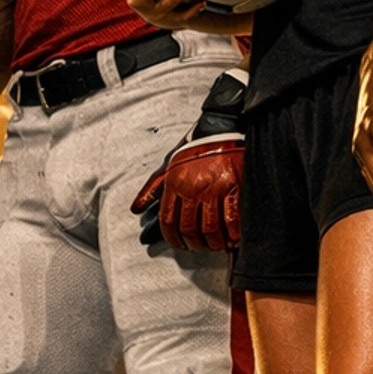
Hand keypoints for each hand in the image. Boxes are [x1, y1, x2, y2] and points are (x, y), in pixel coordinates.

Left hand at [130, 72, 247, 249]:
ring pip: (210, 228)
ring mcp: (215, 188)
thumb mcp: (169, 164)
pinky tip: (232, 238)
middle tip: (200, 247)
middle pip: (189, 229)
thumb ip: (152, 188)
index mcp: (175, 183)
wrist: (224, 126)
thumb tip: (136, 209)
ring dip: (213, 243)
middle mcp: (193, 187)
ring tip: (216, 245)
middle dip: (194, 243)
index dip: (173, 239)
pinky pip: (232, 220)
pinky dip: (232, 234)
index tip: (181, 244)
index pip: (168, 222)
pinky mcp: (236, 186)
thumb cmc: (195, 147)